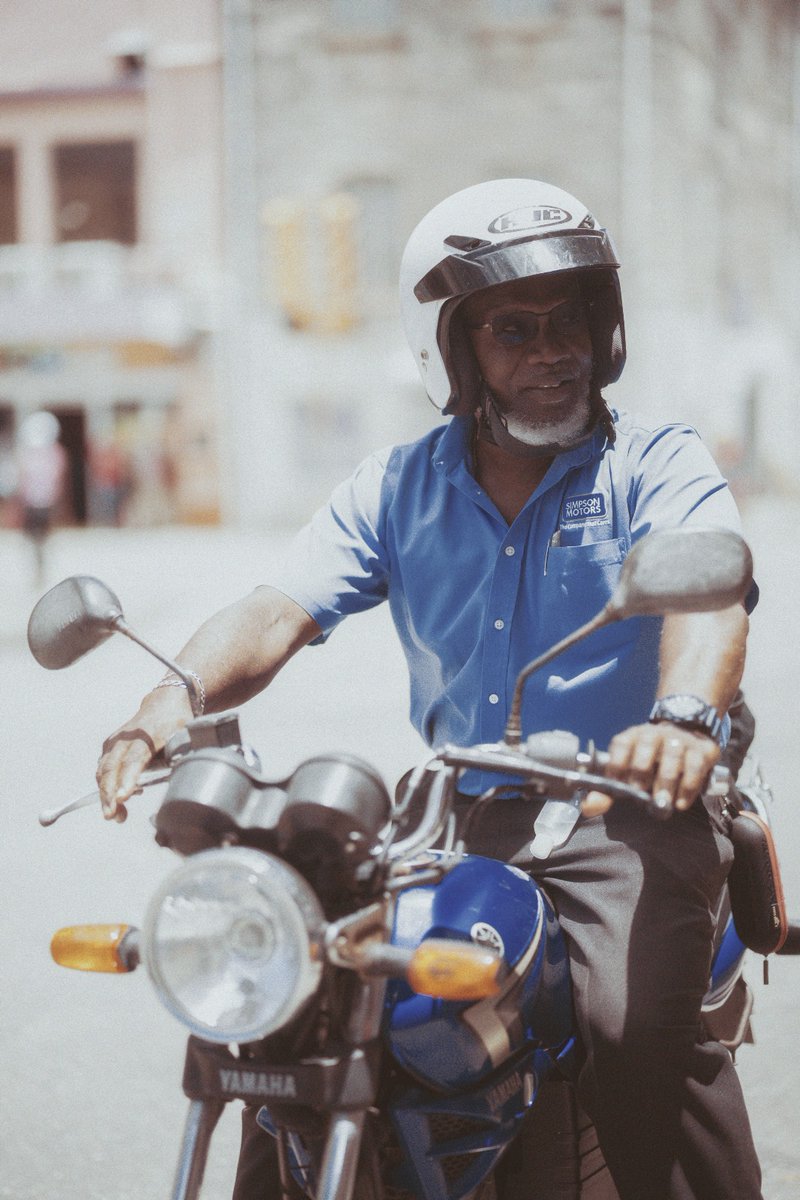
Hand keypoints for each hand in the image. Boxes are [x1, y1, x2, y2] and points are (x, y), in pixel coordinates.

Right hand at [96, 687, 192, 821]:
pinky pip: (104, 769)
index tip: (122, 798)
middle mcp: (126, 738)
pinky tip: (119, 798)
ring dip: (106, 795)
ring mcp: (115, 741)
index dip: (127, 780)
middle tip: (112, 815)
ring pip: (104, 770)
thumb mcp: (185, 739)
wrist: (164, 704)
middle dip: (109, 794)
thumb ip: (179, 759)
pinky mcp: (109, 746)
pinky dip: (107, 786)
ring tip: (117, 815)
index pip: (134, 760)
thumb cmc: (177, 724)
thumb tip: (180, 784)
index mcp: (148, 735)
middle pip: (112, 767)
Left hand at [582, 722, 720, 816]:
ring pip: (672, 758)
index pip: (621, 745)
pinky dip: (687, 787)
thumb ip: (607, 791)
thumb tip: (589, 808)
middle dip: (641, 776)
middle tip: (642, 798)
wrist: (687, 733)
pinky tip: (681, 803)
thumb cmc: (651, 759)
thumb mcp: (627, 771)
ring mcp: (678, 740)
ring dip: (666, 783)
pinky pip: (695, 766)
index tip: (619, 787)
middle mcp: (654, 734)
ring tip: (663, 804)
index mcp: (632, 737)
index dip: (617, 766)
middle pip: (645, 751)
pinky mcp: (701, 749)